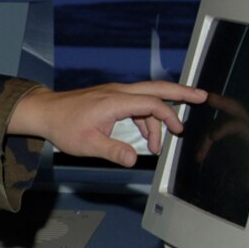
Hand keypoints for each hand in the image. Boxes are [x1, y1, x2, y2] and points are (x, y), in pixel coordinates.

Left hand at [11, 81, 206, 166]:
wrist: (46, 112)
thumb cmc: (64, 126)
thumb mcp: (88, 145)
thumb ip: (113, 151)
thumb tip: (134, 160)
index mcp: (115, 101)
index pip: (151, 103)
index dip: (168, 116)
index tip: (179, 130)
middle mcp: (118, 92)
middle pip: (157, 88)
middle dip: (181, 92)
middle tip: (202, 96)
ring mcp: (115, 93)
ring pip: (147, 97)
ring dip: (159, 117)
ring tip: (163, 142)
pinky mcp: (112, 98)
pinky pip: (137, 103)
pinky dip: (146, 117)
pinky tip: (146, 136)